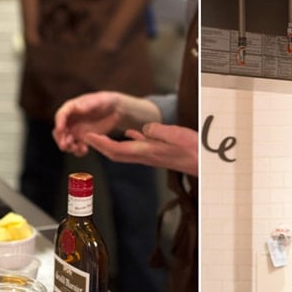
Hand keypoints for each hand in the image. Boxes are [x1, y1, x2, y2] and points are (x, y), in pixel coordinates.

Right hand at [53, 92, 121, 157]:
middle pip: (59, 131)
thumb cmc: (106, 101)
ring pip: (66, 141)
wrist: (115, 110)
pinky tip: (84, 150)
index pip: (61, 116)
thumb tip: (77, 108)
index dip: (59, 123)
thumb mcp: (99, 100)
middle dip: (60, 139)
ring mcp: (76, 130)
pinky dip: (78, 151)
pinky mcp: (83, 138)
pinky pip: (76, 147)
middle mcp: (70, 120)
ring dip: (68, 147)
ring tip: (78, 148)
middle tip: (66, 146)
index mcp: (71, 108)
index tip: (61, 130)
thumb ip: (88, 104)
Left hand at [83, 123, 197, 175]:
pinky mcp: (158, 153)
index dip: (101, 144)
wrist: (205, 163)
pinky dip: (128, 140)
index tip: (88, 136)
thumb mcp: (175, 135)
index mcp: (147, 151)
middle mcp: (146, 155)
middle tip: (86, 136)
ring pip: (124, 151)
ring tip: (101, 135)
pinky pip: (138, 147)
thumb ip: (157, 131)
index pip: (117, 149)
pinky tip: (130, 133)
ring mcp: (151, 155)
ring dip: (110, 145)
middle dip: (99, 146)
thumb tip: (143, 128)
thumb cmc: (194, 151)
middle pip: (116, 154)